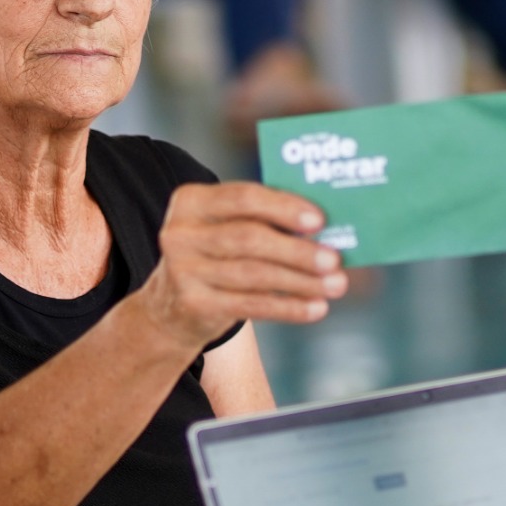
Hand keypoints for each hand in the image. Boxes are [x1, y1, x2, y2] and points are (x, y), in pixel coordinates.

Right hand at [134, 182, 346, 347]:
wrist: (170, 308)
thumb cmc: (217, 257)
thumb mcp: (226, 229)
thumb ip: (263, 220)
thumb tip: (325, 229)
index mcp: (191, 201)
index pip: (242, 197)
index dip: (283, 207)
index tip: (320, 220)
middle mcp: (181, 233)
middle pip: (249, 238)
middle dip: (297, 249)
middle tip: (335, 259)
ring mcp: (183, 271)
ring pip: (253, 274)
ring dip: (301, 280)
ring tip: (336, 285)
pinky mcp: (194, 305)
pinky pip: (250, 305)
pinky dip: (288, 307)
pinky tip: (316, 308)